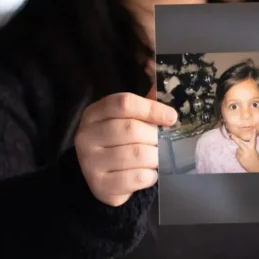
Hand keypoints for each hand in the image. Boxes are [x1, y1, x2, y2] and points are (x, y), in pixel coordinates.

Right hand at [74, 86, 177, 206]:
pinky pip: (136, 177)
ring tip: (156, 159)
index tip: (172, 117)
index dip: (151, 108)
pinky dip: (150, 176)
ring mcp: (90, 162)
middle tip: (162, 144)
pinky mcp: (100, 185)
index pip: (123, 103)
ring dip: (155, 158)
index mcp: (94, 114)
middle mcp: (86, 136)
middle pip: (131, 129)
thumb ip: (143, 103)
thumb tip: (158, 73)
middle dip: (155, 137)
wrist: (102, 180)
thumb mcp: (127, 120)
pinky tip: (148, 173)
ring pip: (137, 154)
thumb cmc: (120, 144)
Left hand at [232, 132, 258, 172]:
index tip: (253, 128)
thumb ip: (248, 148)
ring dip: (240, 151)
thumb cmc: (256, 160)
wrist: (256, 169)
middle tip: (230, 135)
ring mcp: (242, 155)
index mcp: (252, 148)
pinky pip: (237, 155)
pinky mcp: (239, 159)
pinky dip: (239, 156)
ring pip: (238, 150)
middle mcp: (247, 151)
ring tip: (245, 156)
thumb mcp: (254, 153)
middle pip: (240, 143)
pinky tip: (243, 159)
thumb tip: (240, 147)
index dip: (253, 134)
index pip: (253, 140)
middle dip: (235, 138)